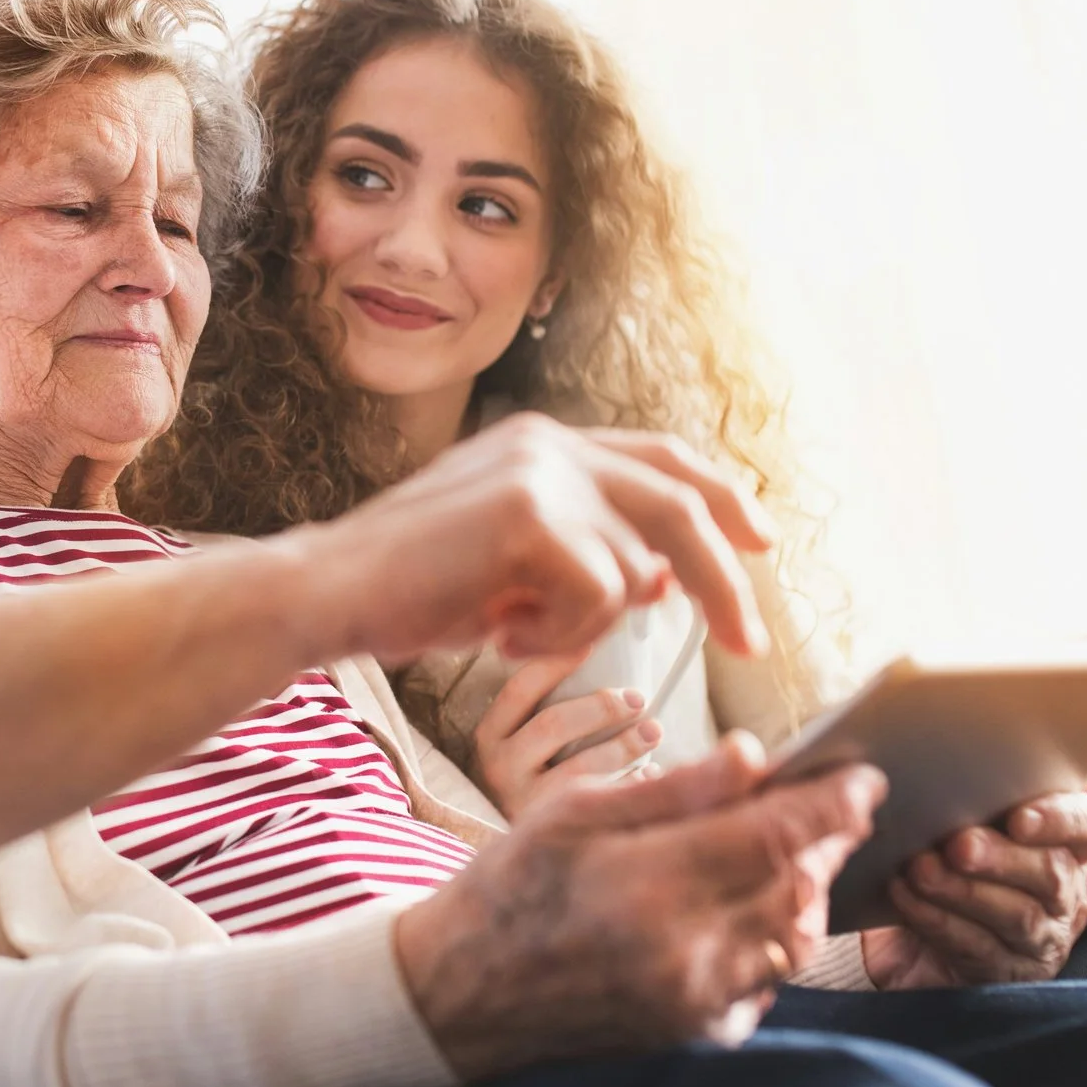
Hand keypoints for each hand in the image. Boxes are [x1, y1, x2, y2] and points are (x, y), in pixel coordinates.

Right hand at [302, 416, 775, 669]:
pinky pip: (596, 599)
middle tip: (747, 643)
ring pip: (631, 572)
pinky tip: (496, 631)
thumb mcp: (514, 567)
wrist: (327, 591)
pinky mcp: (530, 518)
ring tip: (510, 628)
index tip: (759, 541)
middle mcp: (550, 445)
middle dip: (725, 582)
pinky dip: (553, 636)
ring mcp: (541, 475)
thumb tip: (667, 579)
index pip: (661, 459)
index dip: (720, 497)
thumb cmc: (410, 588)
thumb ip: (587, 553)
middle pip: (680, 505)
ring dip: (580, 624)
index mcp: (544, 443)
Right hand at [393, 732, 884, 1079]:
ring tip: (797, 853)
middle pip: (798, 886)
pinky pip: (767, 982)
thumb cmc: (508, 887)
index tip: (865, 777)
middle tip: (836, 806)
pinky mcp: (695, 1033)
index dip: (832, 802)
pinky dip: (773, 940)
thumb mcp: (571, 812)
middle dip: (827, 842)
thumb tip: (755, 755)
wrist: (459, 994)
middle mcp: (684, 952)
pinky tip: (750, 911)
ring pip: (793, 938)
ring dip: (807, 890)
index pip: (776, 835)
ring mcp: (694, 1001)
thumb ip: (672, 788)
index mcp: (650, 885)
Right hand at [472, 654, 663, 820]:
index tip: (592, 644)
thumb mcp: (524, 740)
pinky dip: (631, 785)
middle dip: (601, 707)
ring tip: (653, 731)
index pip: (520, 688)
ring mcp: (524, 802)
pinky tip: (651, 774)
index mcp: (492, 735)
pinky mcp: (553, 830)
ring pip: (579, 768)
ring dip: (625, 746)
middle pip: (553, 725)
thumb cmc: (536, 773)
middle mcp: (500, 768)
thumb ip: (549, 708)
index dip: (557, 663)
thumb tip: (607, 659)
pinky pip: (599, 802)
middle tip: (637, 698)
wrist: (523, 848)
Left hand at [860, 791, 1086, 987]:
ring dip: (964, 890)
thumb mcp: (956, 826)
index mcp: (1063, 847)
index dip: (1061, 819)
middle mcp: (1062, 895)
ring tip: (921, 871)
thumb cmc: (943, 866)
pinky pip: (977, 947)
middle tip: (958, 845)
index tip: (1020, 818)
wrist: (911, 944)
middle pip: (1051, 873)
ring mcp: (1039, 940)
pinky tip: (906, 897)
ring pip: (1017, 915)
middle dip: (1001, 857)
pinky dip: (937, 919)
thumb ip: (970, 797)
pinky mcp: (1005, 974)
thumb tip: (952, 752)